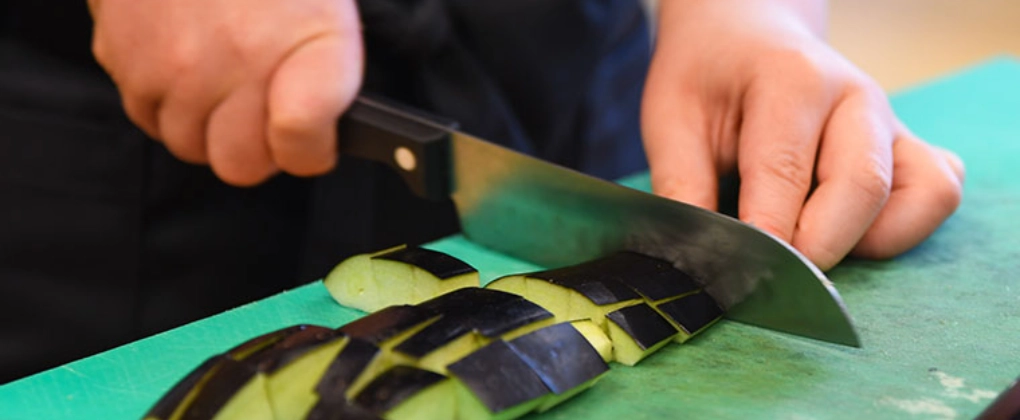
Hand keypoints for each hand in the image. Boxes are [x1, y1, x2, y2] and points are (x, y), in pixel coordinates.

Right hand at [89, 0, 363, 185]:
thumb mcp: (328, 18)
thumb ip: (327, 87)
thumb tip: (312, 148)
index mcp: (301, 51)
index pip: (302, 150)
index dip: (308, 150)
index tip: (309, 137)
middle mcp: (235, 66)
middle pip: (239, 164)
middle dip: (254, 146)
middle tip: (259, 104)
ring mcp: (173, 67)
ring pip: (188, 143)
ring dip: (206, 124)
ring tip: (220, 74)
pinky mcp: (125, 57)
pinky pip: (147, 113)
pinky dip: (165, 98)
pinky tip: (183, 59)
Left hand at [641, 0, 963, 269]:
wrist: (746, 36)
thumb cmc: (709, 78)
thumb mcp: (671, 119)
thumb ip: (683, 186)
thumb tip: (692, 260)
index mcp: (793, 79)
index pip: (785, 172)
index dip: (764, 236)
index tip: (738, 277)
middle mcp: (857, 97)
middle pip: (861, 188)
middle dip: (815, 248)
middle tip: (767, 273)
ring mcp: (891, 122)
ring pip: (918, 196)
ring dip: (864, 242)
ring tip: (807, 244)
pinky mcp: (910, 146)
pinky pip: (935, 196)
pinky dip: (901, 230)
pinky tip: (847, 231)